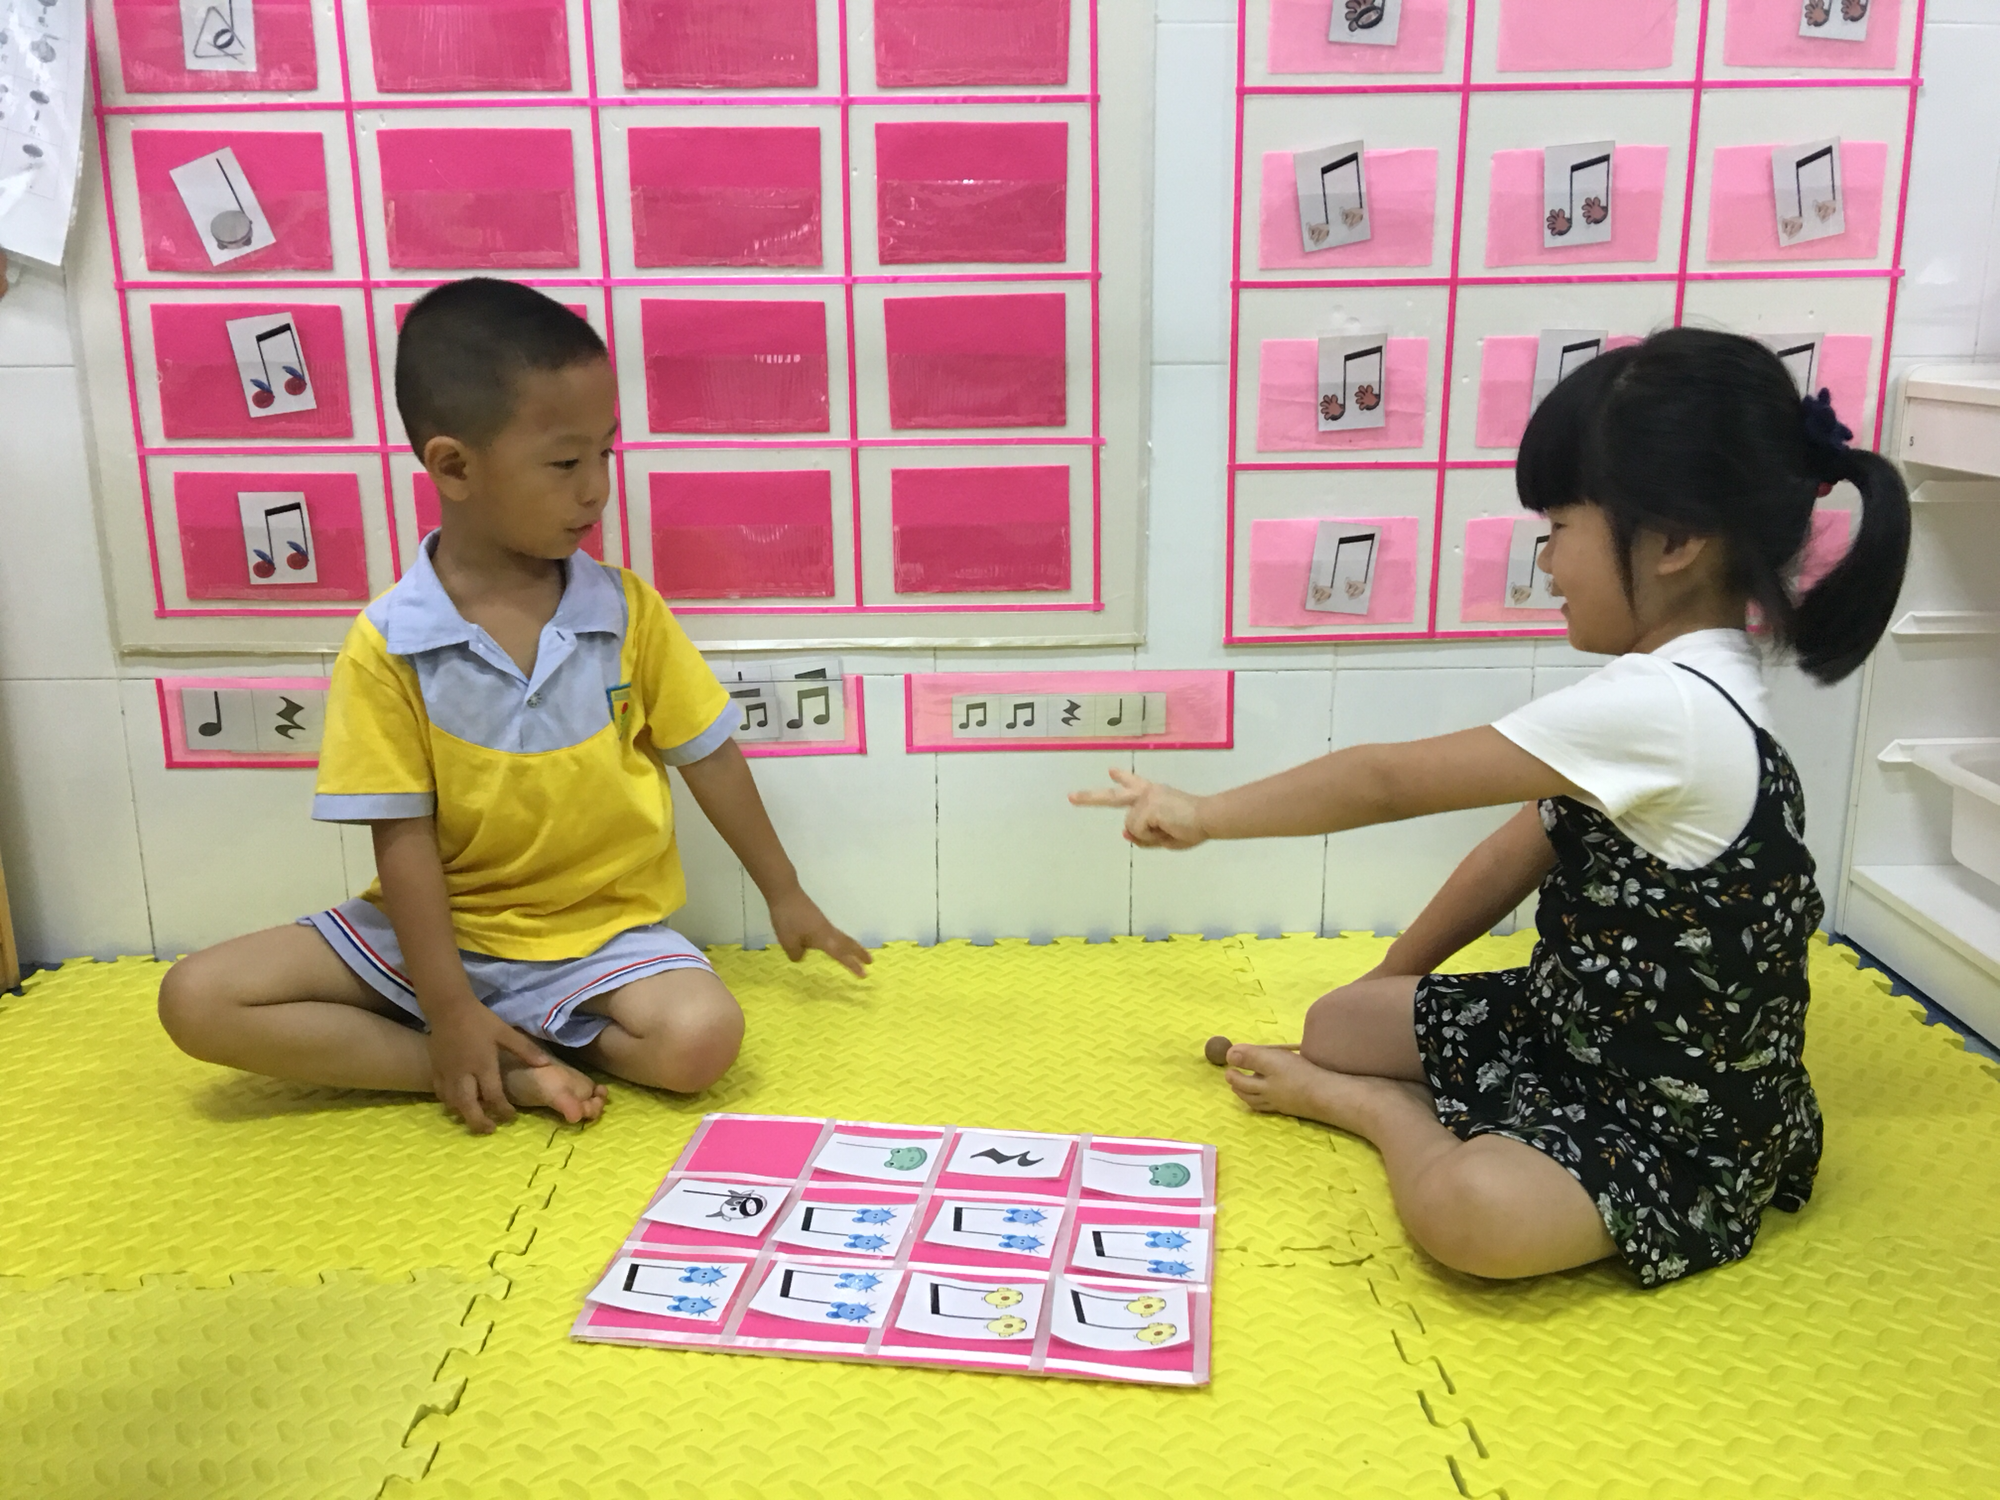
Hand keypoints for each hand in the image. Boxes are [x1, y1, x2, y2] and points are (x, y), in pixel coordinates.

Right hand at [425, 1002, 550, 1134]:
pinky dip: (449, 1103)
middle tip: (490, 1130)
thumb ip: (525, 1050)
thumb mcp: (505, 1031)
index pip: (493, 1096)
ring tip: (475, 1119)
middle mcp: (463, 1074)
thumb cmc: (479, 1019)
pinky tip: (457, 1104)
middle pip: (468, 1106)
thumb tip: (546, 1064)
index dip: (503, 1109)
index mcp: (483, 1065)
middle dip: (479, 1122)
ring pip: (452, 1103)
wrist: (448, 1007)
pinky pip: (440, 1093)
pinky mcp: (435, 1069)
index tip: (510, 1116)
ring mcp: (446, 1073)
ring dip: (464, 1114)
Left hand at [768, 889, 871, 977]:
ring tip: (858, 952)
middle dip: (860, 952)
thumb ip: (796, 954)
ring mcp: (824, 923)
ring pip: (843, 937)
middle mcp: (828, 931)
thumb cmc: (788, 919)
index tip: (864, 974)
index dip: (852, 965)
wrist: (785, 893)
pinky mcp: (818, 919)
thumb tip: (801, 956)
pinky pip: (835, 933)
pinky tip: (834, 943)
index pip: (841, 955)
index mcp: (823, 939)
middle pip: (848, 943)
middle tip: (871, 961)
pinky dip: (841, 941)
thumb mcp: (788, 942)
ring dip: (852, 946)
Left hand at [1068, 768, 1208, 849]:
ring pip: (1131, 827)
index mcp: (1157, 795)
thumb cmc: (1194, 826)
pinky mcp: (1145, 804)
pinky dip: (1150, 837)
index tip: (1111, 771)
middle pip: (1112, 796)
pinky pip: (1137, 831)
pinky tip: (1166, 828)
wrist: (1208, 817)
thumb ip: (1145, 835)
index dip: (1123, 778)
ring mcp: (1145, 797)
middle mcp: (1148, 792)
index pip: (1135, 784)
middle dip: (1090, 798)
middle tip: (1070, 797)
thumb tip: (1125, 834)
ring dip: (1149, 836)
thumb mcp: (1166, 836)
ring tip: (1169, 830)